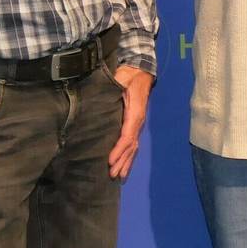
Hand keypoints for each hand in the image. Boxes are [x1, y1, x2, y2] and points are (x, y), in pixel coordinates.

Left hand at [108, 64, 152, 178]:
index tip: (110, 161)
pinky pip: (133, 143)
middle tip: (112, 175)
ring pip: (133, 147)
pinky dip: (129, 156)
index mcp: (134, 113)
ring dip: (126, 162)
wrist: (141, 71)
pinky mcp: (135, 124)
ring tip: (119, 176)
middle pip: (131, 146)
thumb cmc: (129, 75)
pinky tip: (124, 165)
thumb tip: (105, 92)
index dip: (119, 150)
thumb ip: (116, 85)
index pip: (127, 136)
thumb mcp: (121, 78)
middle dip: (122, 161)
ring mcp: (138, 124)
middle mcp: (138, 122)